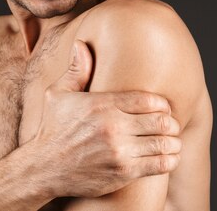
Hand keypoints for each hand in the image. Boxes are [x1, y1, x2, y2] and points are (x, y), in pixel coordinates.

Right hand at [33, 40, 181, 197]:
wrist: (43, 169)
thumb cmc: (52, 129)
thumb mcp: (57, 94)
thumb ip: (77, 70)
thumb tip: (81, 44)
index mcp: (102, 104)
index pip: (150, 100)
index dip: (162, 104)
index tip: (162, 108)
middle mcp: (112, 127)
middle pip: (162, 121)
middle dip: (171, 122)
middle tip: (170, 125)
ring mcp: (119, 151)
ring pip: (165, 143)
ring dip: (173, 141)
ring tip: (171, 140)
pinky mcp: (123, 172)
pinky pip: (160, 164)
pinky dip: (170, 160)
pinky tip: (167, 156)